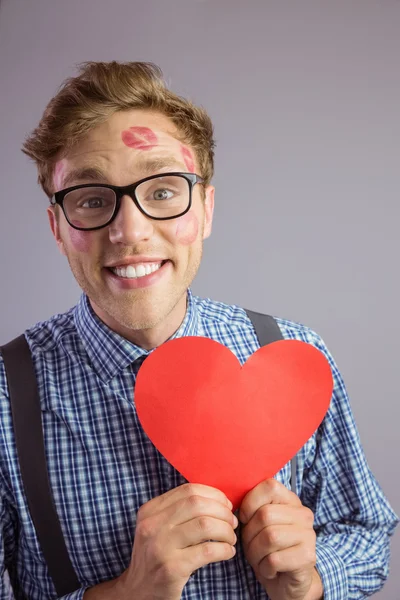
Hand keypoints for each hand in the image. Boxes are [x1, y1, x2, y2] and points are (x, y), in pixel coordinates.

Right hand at [106, 483, 237, 599]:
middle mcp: (152, 525)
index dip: (213, 494)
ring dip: (226, 531)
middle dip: (222, 511)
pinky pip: (207, 551)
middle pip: (197, 504)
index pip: (188, 490)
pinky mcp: (171, 568)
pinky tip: (228, 552)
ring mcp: (160, 546)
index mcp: (150, 510)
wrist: (137, 593)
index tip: (226, 505)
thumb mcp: (158, 528)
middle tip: (232, 522)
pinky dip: (224, 550)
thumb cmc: (156, 557)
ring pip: (205, 525)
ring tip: (230, 539)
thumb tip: (219, 501)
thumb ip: (179, 512)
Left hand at [239, 479, 322, 599]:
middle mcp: (303, 514)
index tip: (245, 519)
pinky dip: (265, 568)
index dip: (250, 503)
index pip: (270, 487)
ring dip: (256, 553)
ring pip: (270, 537)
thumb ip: (252, 509)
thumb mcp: (257, 525)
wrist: (287, 582)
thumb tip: (234, 507)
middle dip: (249, 535)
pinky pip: (274, 559)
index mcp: (291, 500)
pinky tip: (269, 570)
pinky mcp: (308, 557)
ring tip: (259, 559)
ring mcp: (309, 535)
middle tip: (251, 546)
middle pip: (265, 515)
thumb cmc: (268, 549)